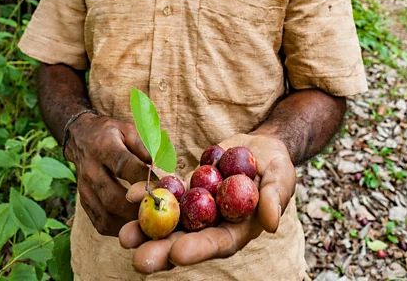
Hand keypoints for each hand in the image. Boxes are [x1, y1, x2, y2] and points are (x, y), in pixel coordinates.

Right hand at [65, 113, 151, 235]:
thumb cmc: (111, 134)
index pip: (123, 165)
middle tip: (156, 213)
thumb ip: (143, 145)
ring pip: (105, 214)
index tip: (160, 187)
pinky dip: (118, 229)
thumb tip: (159, 163)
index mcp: (104, 147)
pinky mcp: (84, 202)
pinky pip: (100, 222)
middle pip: (112, 195)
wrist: (81, 139)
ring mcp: (84, 189)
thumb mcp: (128, 130)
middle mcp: (91, 170)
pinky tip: (133, 225)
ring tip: (148, 224)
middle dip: (135, 208)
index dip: (141, 178)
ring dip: (128, 222)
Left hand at [119, 133, 295, 273]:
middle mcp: (214, 223)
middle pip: (187, 239)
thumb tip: (271, 222)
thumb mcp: (281, 179)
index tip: (177, 254)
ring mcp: (199, 206)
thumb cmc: (277, 167)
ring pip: (171, 220)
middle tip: (137, 258)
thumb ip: (275, 198)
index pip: (217, 243)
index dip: (198, 249)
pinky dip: (151, 193)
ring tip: (124, 235)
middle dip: (162, 250)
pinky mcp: (189, 187)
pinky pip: (168, 191)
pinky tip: (131, 195)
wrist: (261, 148)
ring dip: (148, 227)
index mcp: (238, 230)